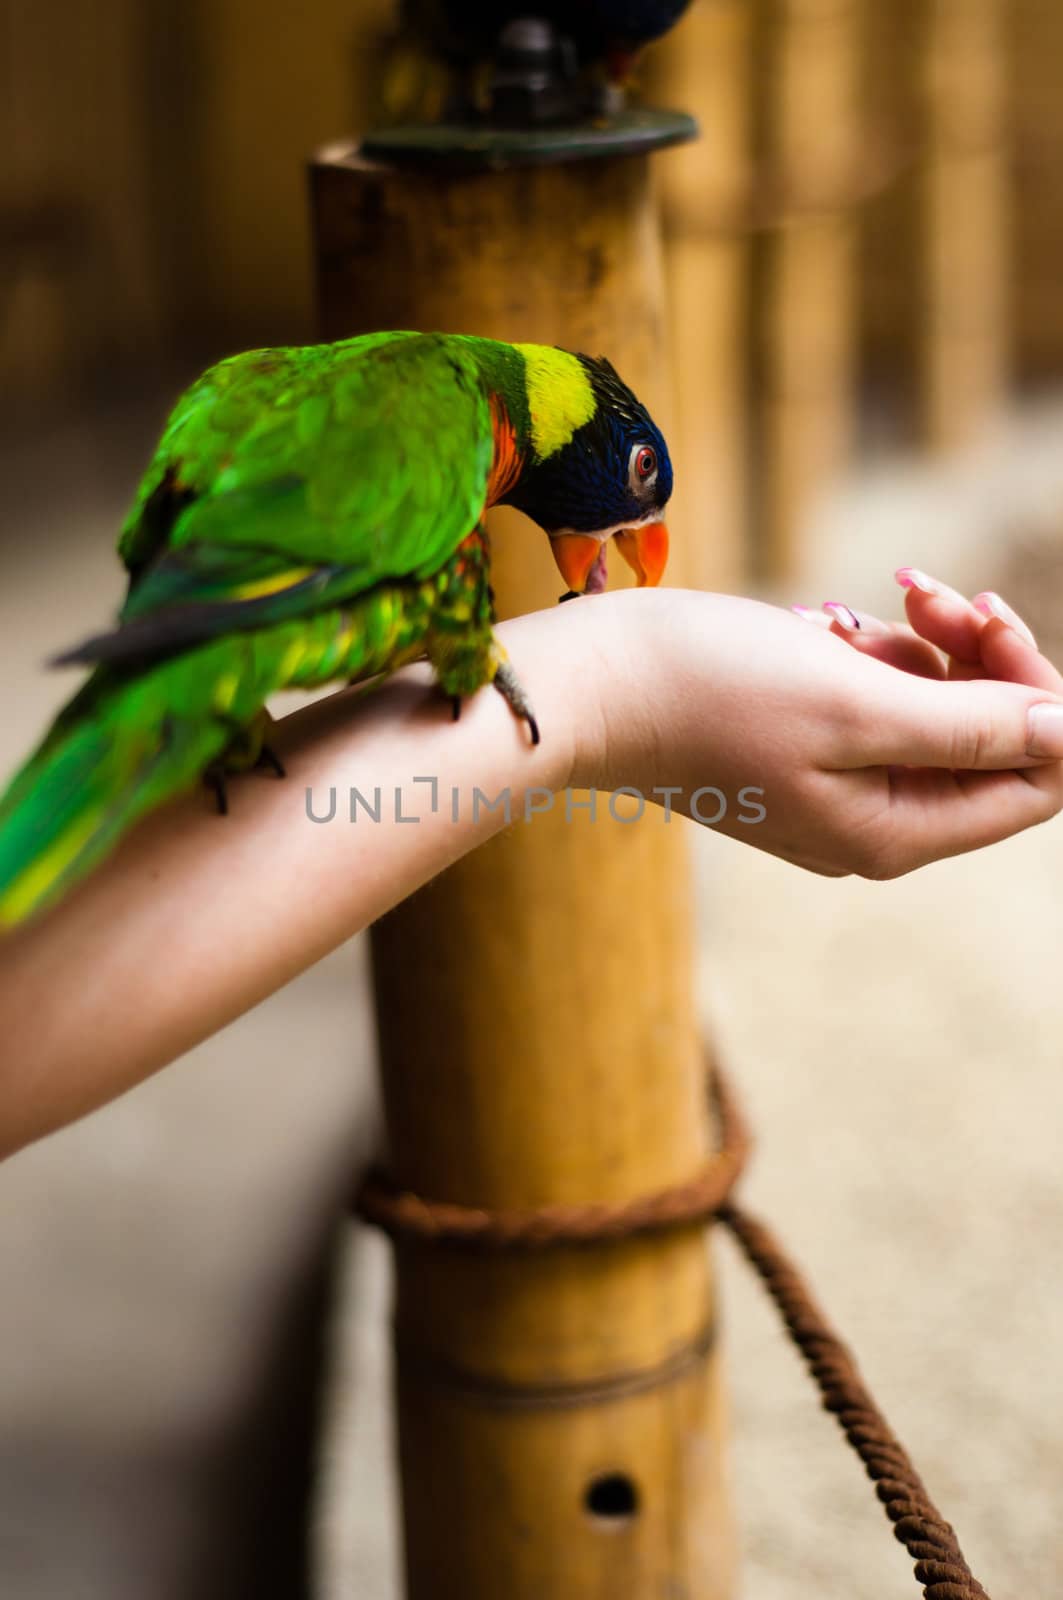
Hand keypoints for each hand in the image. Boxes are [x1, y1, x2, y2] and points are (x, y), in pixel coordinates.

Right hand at [574, 581, 1062, 877]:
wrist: (594, 685)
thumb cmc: (712, 692)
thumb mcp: (855, 705)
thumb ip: (972, 727)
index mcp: (896, 833)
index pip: (1035, 780)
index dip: (1039, 697)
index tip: (988, 618)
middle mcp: (875, 824)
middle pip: (988, 741)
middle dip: (973, 657)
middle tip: (924, 591)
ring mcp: (838, 790)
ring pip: (933, 711)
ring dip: (917, 646)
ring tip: (848, 611)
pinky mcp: (805, 750)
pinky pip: (879, 700)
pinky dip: (869, 653)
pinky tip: (822, 625)